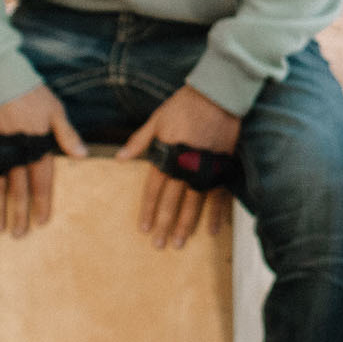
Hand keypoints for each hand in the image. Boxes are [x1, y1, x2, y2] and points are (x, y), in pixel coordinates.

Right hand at [0, 87, 86, 236]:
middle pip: (18, 189)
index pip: (41, 181)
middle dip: (20, 213)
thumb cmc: (30, 92)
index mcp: (36, 143)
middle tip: (19, 235)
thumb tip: (83, 156)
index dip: (42, 203)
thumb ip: (67, 135)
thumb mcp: (54, 110)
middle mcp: (15, 151)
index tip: (42, 222)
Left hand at [119, 85, 239, 249]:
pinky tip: (211, 230)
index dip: (148, 210)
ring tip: (179, 243)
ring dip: (186, 225)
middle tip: (159, 245)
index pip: (154, 191)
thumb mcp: (156, 120)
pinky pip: (219, 196)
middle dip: (164, 225)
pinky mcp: (222, 168)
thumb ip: (139, 141)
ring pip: (194, 204)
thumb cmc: (184, 105)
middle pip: (172, 203)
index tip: (144, 229)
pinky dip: (216, 213)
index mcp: (167, 157)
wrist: (217, 96)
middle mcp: (184, 168)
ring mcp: (205, 170)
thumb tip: (120, 158)